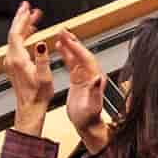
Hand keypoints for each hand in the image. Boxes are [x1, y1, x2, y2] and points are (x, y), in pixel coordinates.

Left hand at [3, 3, 51, 135]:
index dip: (22, 19)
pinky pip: (17, 45)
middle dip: (21, 18)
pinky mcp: (13, 65)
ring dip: (24, 26)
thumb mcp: (44, 76)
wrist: (30, 108)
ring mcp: (11, 62)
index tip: (27, 9)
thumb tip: (42, 43)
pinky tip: (31, 33)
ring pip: (15, 38)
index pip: (17, 33)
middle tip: (28, 7)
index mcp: (18, 60)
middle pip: (14, 33)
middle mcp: (11, 59)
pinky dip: (24, 35)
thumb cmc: (38, 95)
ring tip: (33, 17)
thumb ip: (42, 58)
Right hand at [57, 30, 108, 154]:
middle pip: (82, 53)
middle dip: (72, 41)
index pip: (86, 58)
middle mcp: (91, 75)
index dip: (77, 48)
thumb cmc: (89, 119)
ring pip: (77, 56)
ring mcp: (85, 76)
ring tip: (60, 34)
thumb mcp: (92, 107)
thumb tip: (98, 78)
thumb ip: (95, 92)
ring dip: (69, 45)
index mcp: (94, 79)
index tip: (68, 38)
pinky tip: (59, 47)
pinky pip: (72, 62)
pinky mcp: (78, 79)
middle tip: (62, 30)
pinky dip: (66, 53)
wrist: (88, 127)